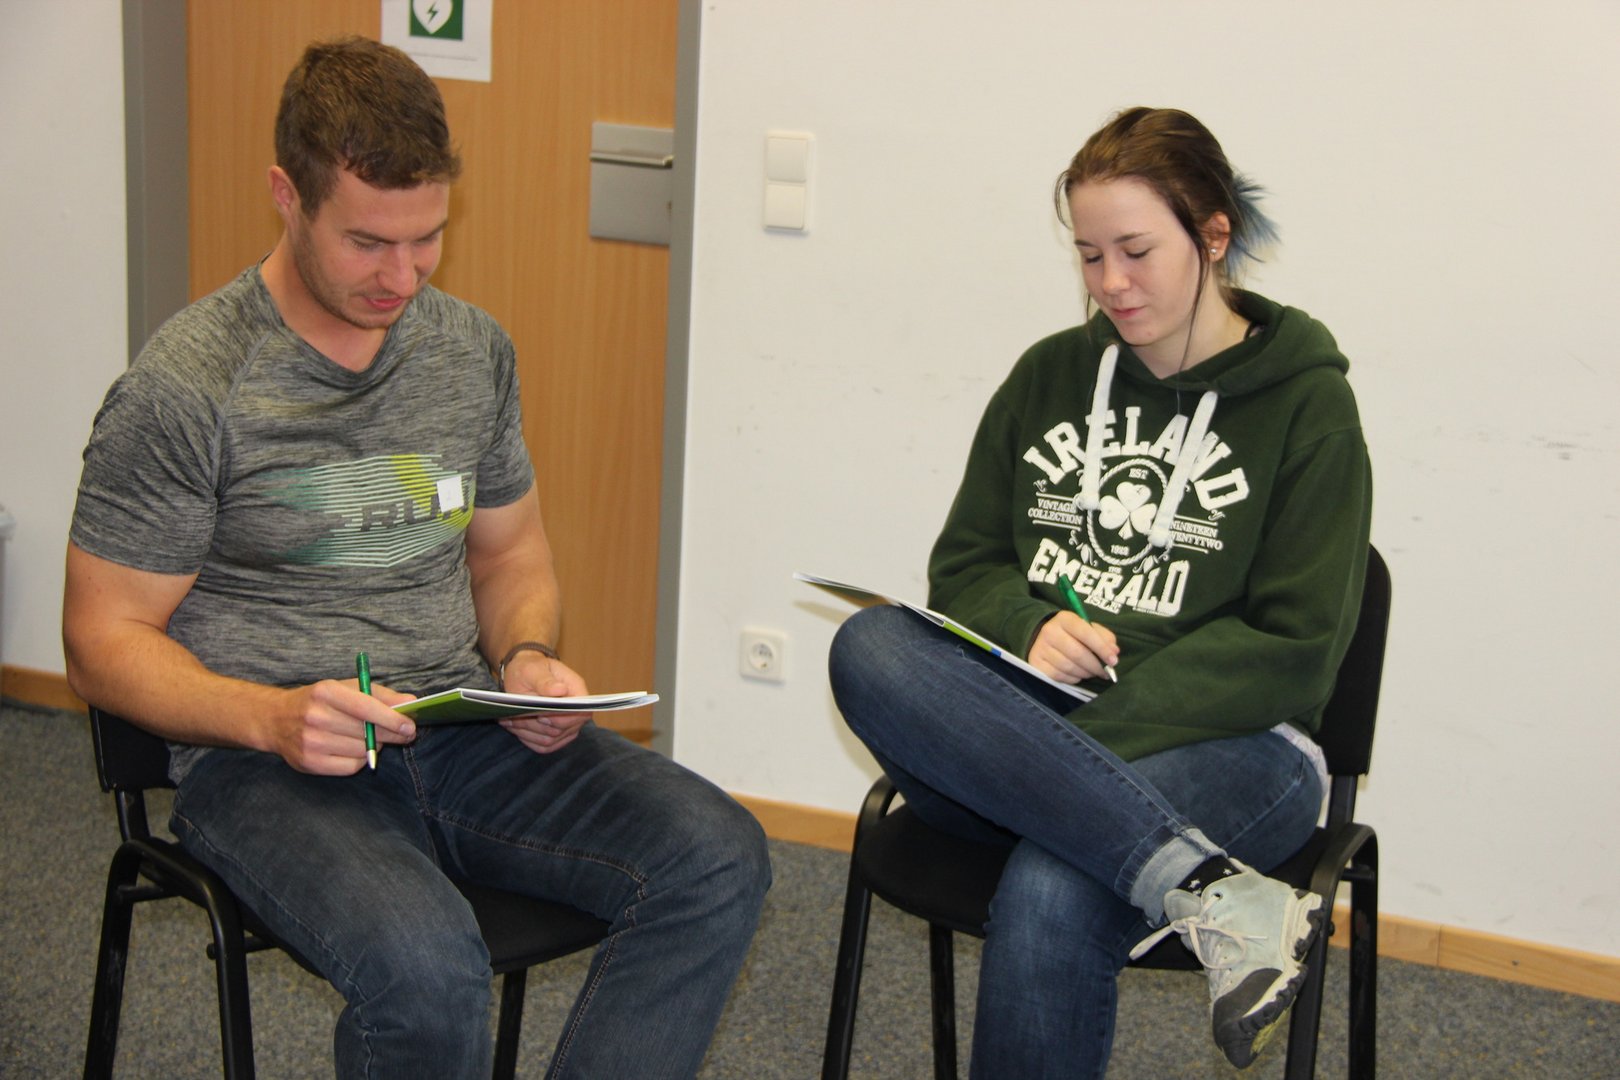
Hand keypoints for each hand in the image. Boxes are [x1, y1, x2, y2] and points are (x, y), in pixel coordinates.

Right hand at [266, 679, 416, 774]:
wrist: (275, 720)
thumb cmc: (319, 701)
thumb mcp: (346, 688)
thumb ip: (380, 695)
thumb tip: (411, 702)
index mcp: (326, 692)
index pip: (365, 707)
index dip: (391, 718)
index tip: (410, 725)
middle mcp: (315, 717)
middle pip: (366, 731)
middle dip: (392, 734)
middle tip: (406, 734)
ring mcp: (310, 742)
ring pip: (361, 750)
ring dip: (375, 745)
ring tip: (373, 737)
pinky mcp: (309, 763)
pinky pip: (350, 766)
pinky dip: (360, 759)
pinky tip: (355, 749)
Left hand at [497, 650, 591, 753]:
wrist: (524, 675)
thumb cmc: (530, 669)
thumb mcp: (533, 670)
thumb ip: (545, 681)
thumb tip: (560, 690)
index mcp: (577, 691)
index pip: (580, 713)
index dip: (561, 719)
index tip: (540, 715)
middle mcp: (577, 711)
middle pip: (561, 730)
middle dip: (535, 724)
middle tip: (514, 715)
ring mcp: (568, 725)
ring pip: (549, 740)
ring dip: (526, 732)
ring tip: (510, 719)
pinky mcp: (556, 736)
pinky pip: (544, 746)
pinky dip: (526, 739)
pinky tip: (514, 726)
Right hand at [1028, 612, 1118, 683]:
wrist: (1044, 640)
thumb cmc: (1072, 635)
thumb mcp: (1088, 629)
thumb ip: (1104, 637)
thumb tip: (1114, 651)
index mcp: (1065, 619)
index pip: (1086, 633)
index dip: (1101, 648)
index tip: (1114, 660)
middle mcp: (1049, 631)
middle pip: (1078, 653)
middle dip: (1095, 666)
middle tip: (1105, 672)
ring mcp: (1041, 648)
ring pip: (1069, 667)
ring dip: (1086, 673)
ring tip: (1092, 672)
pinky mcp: (1036, 664)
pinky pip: (1060, 676)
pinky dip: (1073, 678)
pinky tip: (1077, 674)